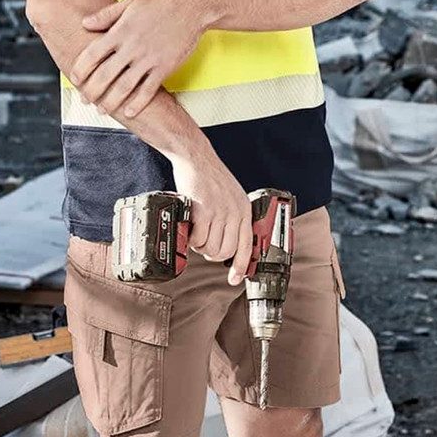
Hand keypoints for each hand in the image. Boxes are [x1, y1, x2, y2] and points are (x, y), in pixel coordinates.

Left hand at [70, 0, 204, 117]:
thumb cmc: (160, 3)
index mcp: (120, 31)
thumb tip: (84, 23)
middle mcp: (132, 47)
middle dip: (92, 90)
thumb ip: (106, 15)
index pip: (93, 53)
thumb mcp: (130, 2)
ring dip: (110, 101)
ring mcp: (149, 59)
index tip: (75, 79)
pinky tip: (128, 111)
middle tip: (85, 100)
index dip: (81, 69)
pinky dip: (137, 103)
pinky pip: (148, 90)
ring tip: (102, 110)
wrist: (191, 8)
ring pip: (124, 86)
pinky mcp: (164, 67)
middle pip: (105, 74)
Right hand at [171, 144, 253, 286]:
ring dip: (200, 246)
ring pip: (211, 248)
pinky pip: (198, 239)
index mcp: (244, 210)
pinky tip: (189, 227)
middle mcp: (235, 212)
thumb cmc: (210, 176)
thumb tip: (226, 242)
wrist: (196, 157)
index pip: (247, 246)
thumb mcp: (230, 196)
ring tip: (196, 232)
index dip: (240, 267)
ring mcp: (220, 212)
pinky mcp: (203, 211)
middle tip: (203, 243)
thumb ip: (232, 217)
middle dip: (212, 253)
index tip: (235, 279)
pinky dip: (191, 238)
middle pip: (226, 252)